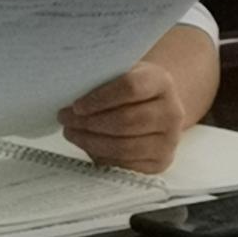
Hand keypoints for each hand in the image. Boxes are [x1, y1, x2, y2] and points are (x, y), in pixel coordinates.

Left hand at [58, 62, 185, 173]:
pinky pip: (126, 164)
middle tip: (65, 119)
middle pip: (126, 121)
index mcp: (161, 82)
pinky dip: (102, 156)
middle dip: (89, 123)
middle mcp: (171, 112)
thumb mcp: (122, 72)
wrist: (156, 106)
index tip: (76, 105)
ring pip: (124, 146)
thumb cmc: (131, 87)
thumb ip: (104, 78)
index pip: (130, 88)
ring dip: (91, 141)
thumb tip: (70, 92)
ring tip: (71, 132)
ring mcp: (169, 140)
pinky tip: (87, 145)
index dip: (100, 98)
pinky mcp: (161, 162)